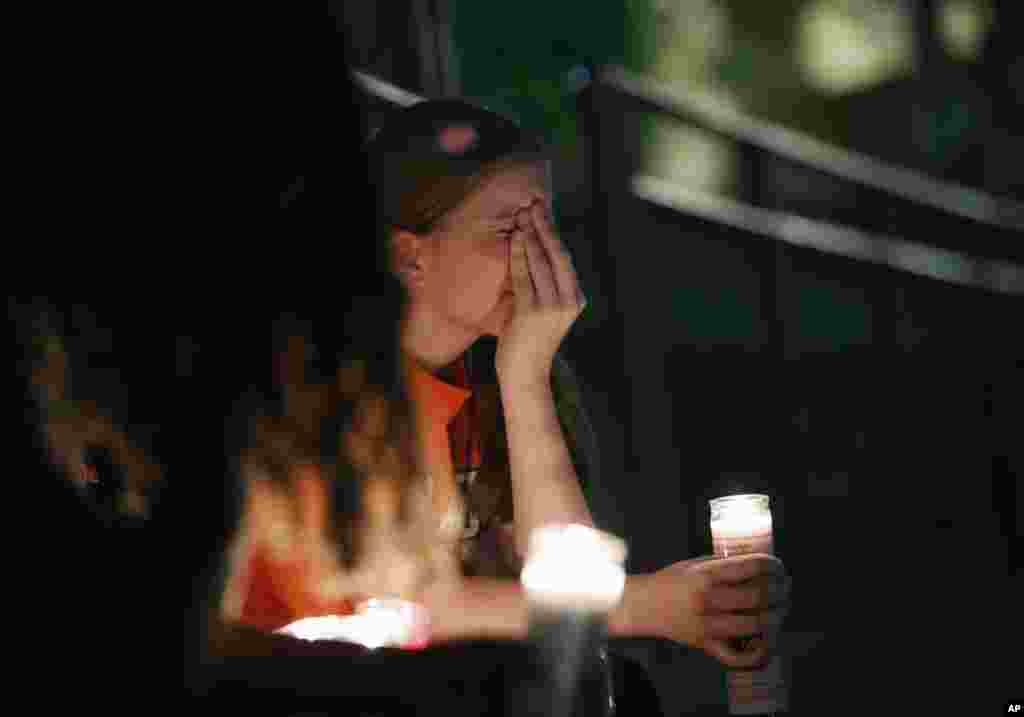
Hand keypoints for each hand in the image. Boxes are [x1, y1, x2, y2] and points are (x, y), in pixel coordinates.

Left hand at [495, 201, 585, 383]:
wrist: (525, 375)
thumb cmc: (531, 342)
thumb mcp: (547, 313)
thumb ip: (547, 287)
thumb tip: (536, 252)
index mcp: (576, 299)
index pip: (565, 260)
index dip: (554, 234)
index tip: (545, 213)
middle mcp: (569, 301)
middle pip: (557, 256)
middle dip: (544, 228)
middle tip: (534, 205)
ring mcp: (551, 307)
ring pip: (541, 263)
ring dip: (530, 236)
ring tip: (522, 216)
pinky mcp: (532, 312)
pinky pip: (524, 277)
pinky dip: (518, 255)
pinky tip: (515, 239)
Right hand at [632, 554, 790, 668]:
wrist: (643, 606)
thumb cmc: (670, 582)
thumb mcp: (695, 565)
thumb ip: (724, 566)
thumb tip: (757, 565)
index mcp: (705, 576)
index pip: (750, 567)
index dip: (772, 566)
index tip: (779, 567)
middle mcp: (708, 600)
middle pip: (758, 597)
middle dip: (779, 592)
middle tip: (785, 589)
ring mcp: (707, 625)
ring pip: (755, 625)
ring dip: (775, 618)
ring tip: (780, 611)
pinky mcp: (706, 644)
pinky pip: (737, 655)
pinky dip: (757, 653)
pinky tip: (766, 642)